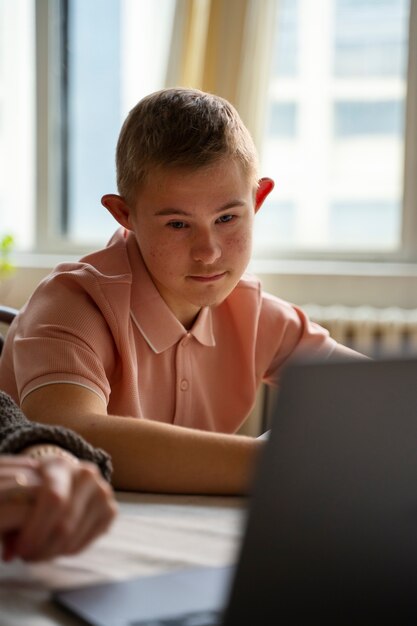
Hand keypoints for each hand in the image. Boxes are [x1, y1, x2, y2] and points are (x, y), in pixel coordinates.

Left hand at [0, 454, 116, 561]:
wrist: (65, 476)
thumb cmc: (37, 486)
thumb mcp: (23, 492)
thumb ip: (14, 519)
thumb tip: (10, 553)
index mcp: (60, 465)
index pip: (53, 499)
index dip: (36, 529)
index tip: (20, 549)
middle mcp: (86, 475)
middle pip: (65, 523)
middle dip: (42, 547)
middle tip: (26, 557)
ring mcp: (103, 491)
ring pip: (75, 537)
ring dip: (52, 552)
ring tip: (37, 553)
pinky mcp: (111, 510)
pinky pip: (86, 542)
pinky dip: (67, 551)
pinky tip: (55, 547)